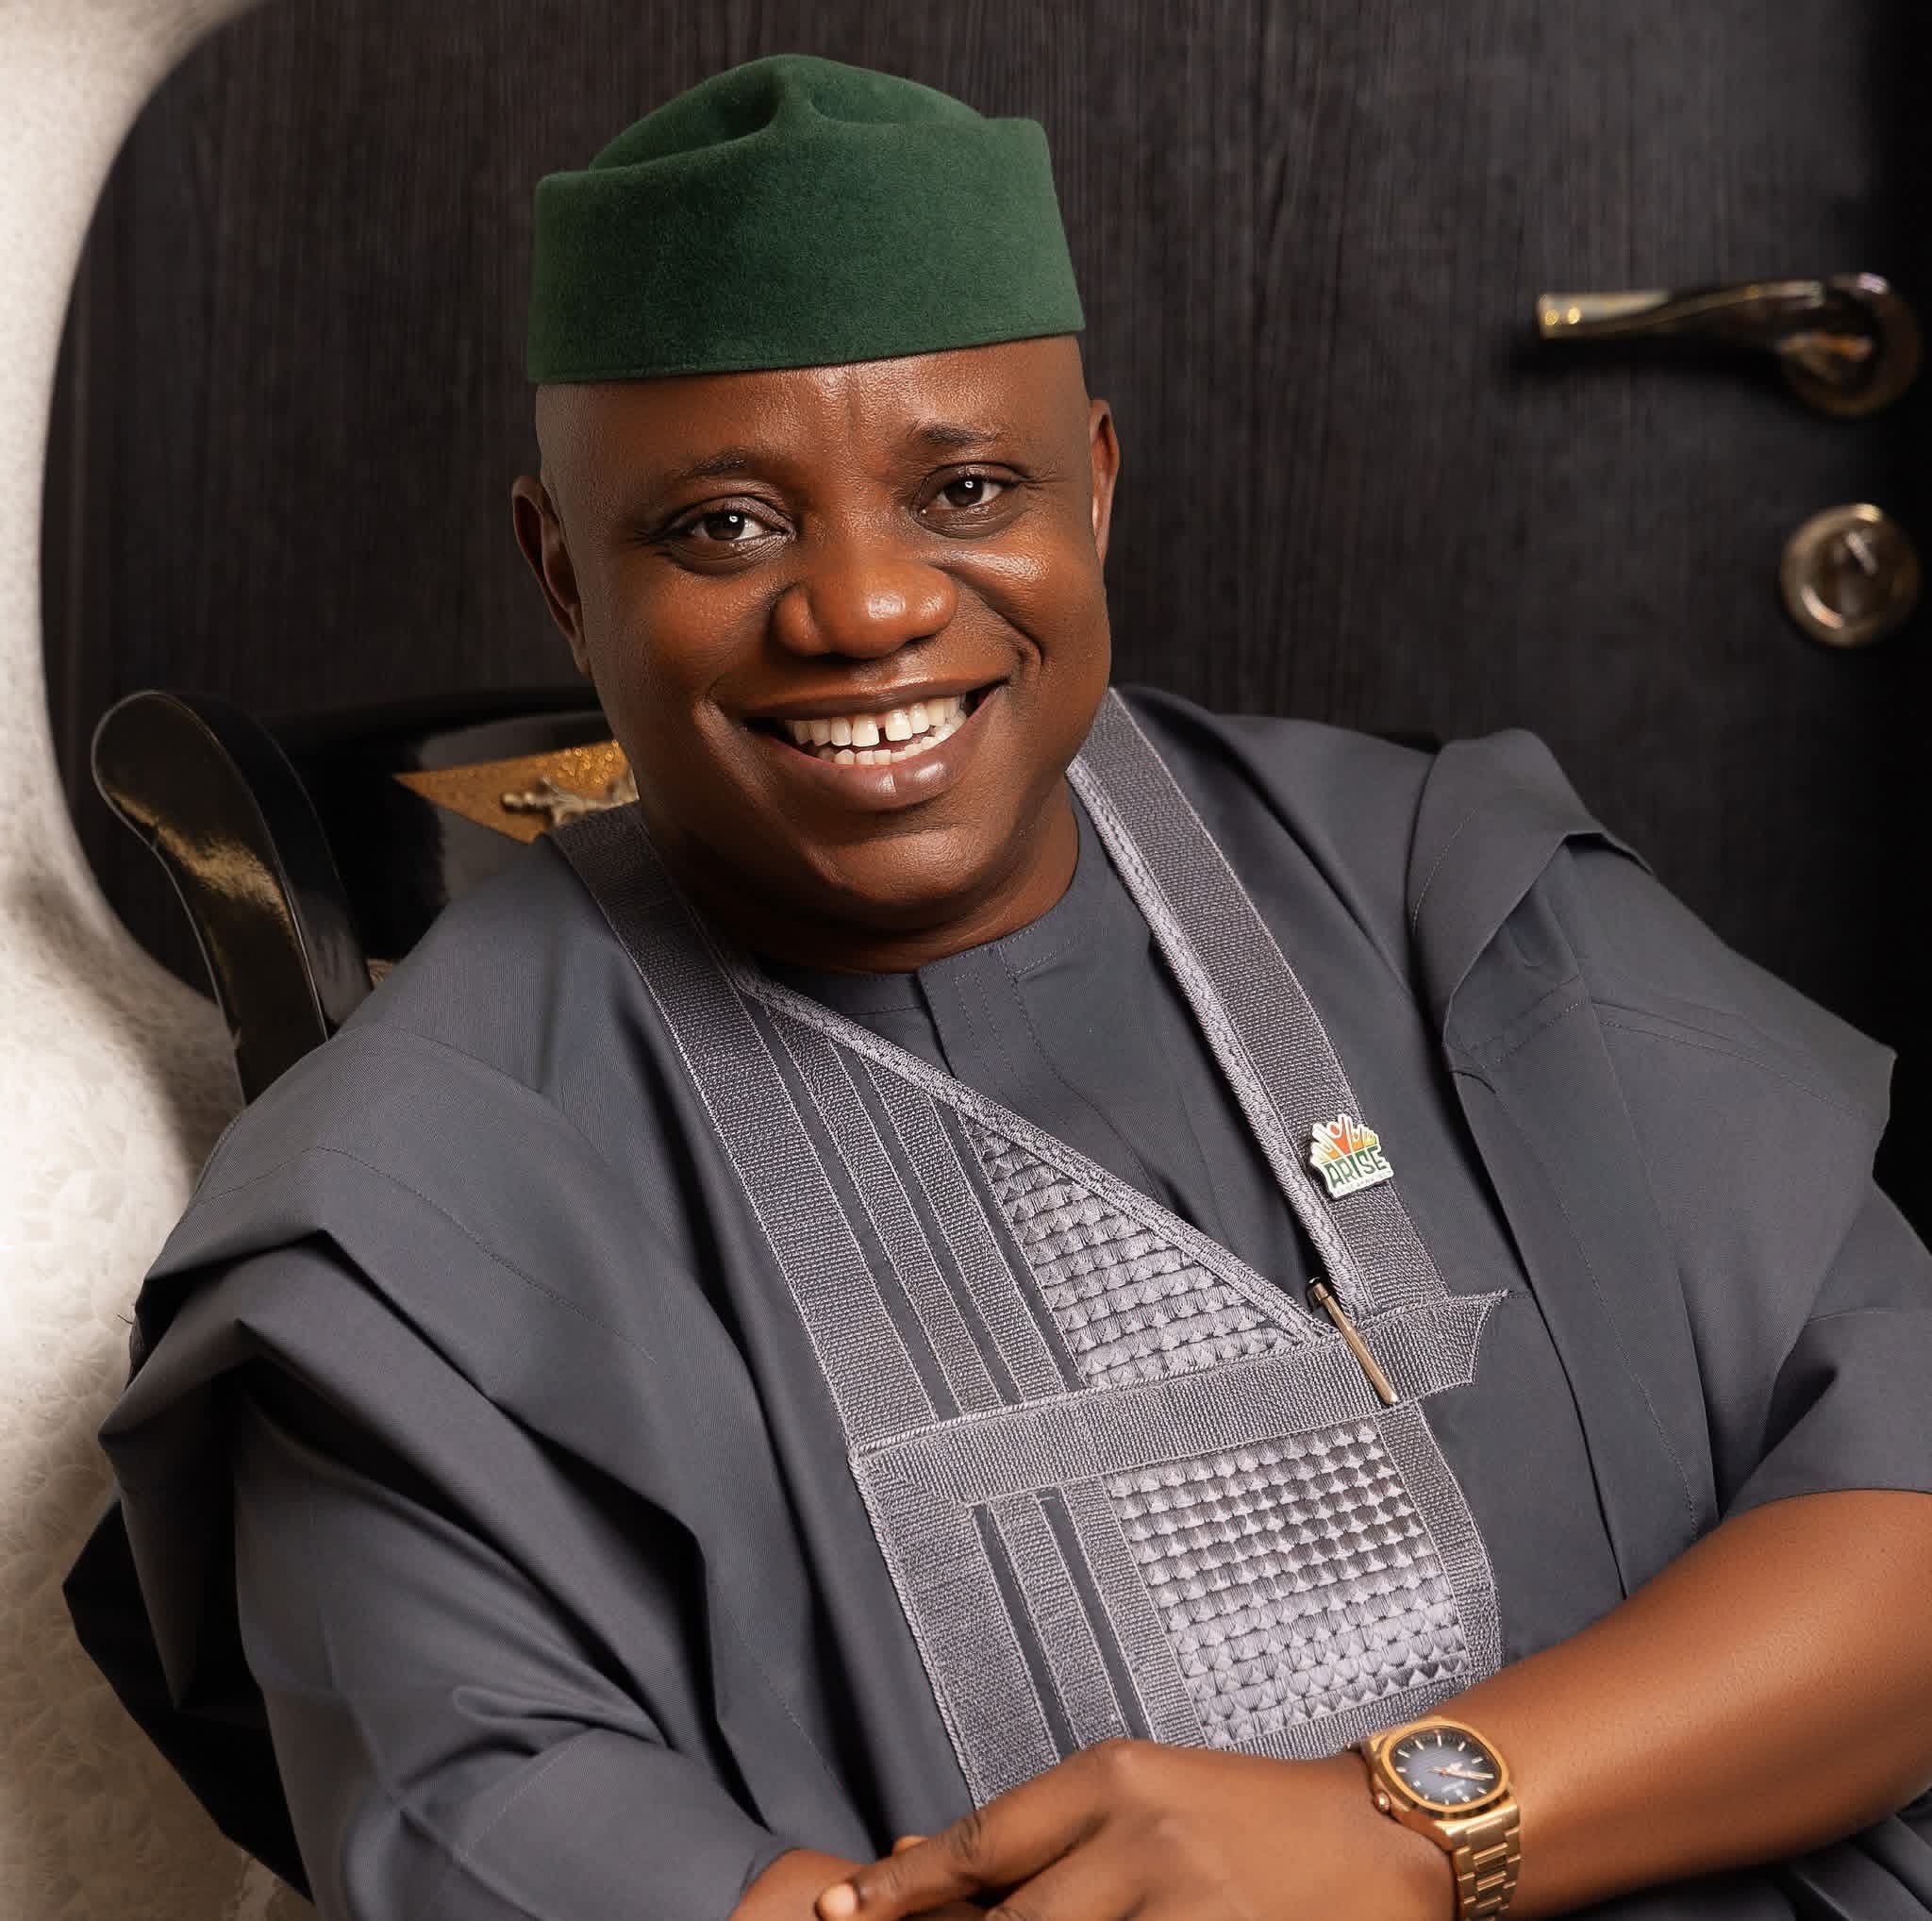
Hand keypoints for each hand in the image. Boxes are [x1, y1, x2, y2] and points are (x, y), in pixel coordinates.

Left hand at [815, 1739, 1449, 1920]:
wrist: (1384, 1842)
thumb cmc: (1250, 1818)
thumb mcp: (1136, 1800)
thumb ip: (1031, 1837)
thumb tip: (906, 1862)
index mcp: (1113, 1779)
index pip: (977, 1843)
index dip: (898, 1890)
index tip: (839, 1913)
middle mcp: (1143, 1839)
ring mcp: (1186, 1907)